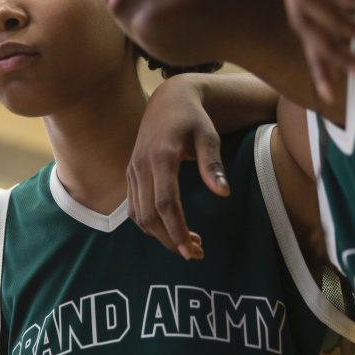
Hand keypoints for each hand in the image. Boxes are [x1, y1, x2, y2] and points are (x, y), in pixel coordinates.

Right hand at [128, 75, 230, 259]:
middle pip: (149, 215)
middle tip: (195, 253)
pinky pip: (134, 207)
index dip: (177, 230)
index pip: (165, 203)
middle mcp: (141, 165)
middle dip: (170, 239)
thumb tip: (223, 193)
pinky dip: (150, 224)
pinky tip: (171, 229)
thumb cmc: (193, 119)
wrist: (168, 100)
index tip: (192, 250)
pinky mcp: (131, 174)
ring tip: (188, 244)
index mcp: (161, 156)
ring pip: (138, 215)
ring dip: (160, 235)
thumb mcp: (208, 135)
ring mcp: (132, 170)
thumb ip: (212, 164)